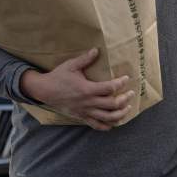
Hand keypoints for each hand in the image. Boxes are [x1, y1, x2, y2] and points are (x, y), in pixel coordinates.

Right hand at [18, 48, 132, 131]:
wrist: (45, 91)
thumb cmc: (58, 76)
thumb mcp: (71, 65)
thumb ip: (85, 59)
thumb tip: (97, 49)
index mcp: (86, 89)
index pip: (109, 88)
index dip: (120, 83)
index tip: (127, 78)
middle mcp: (87, 102)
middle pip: (112, 104)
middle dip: (125, 99)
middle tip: (131, 93)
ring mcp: (85, 111)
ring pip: (107, 117)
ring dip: (120, 114)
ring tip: (128, 108)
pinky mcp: (82, 116)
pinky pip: (95, 125)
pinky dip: (105, 126)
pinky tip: (113, 124)